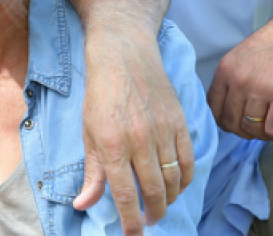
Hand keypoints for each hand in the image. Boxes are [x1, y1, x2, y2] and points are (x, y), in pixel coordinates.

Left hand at [76, 32, 192, 235]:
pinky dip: (186, 179)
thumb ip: (91, 173)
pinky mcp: (180, 122)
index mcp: (111, 145)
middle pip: (154, 192)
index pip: (126, 195)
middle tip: (149, 221)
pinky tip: (178, 185)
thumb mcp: (88, 133)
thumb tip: (83, 205)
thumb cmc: (101, 95)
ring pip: (174, 180)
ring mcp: (162, 131)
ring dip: (170, 199)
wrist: (124, 56)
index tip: (132, 235)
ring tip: (161, 204)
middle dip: (154, 214)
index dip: (131, 221)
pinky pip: (189, 160)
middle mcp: (139, 141)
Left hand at [208, 0, 272, 143]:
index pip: (213, 108)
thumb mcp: (245, 55)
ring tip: (272, 130)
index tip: (236, 123)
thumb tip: (231, 106)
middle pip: (231, 122)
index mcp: (226, 69)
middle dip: (243, 131)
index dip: (224, 121)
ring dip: (263, 135)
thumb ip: (235, 78)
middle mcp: (239, 80)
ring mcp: (261, 89)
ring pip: (252, 129)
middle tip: (257, 129)